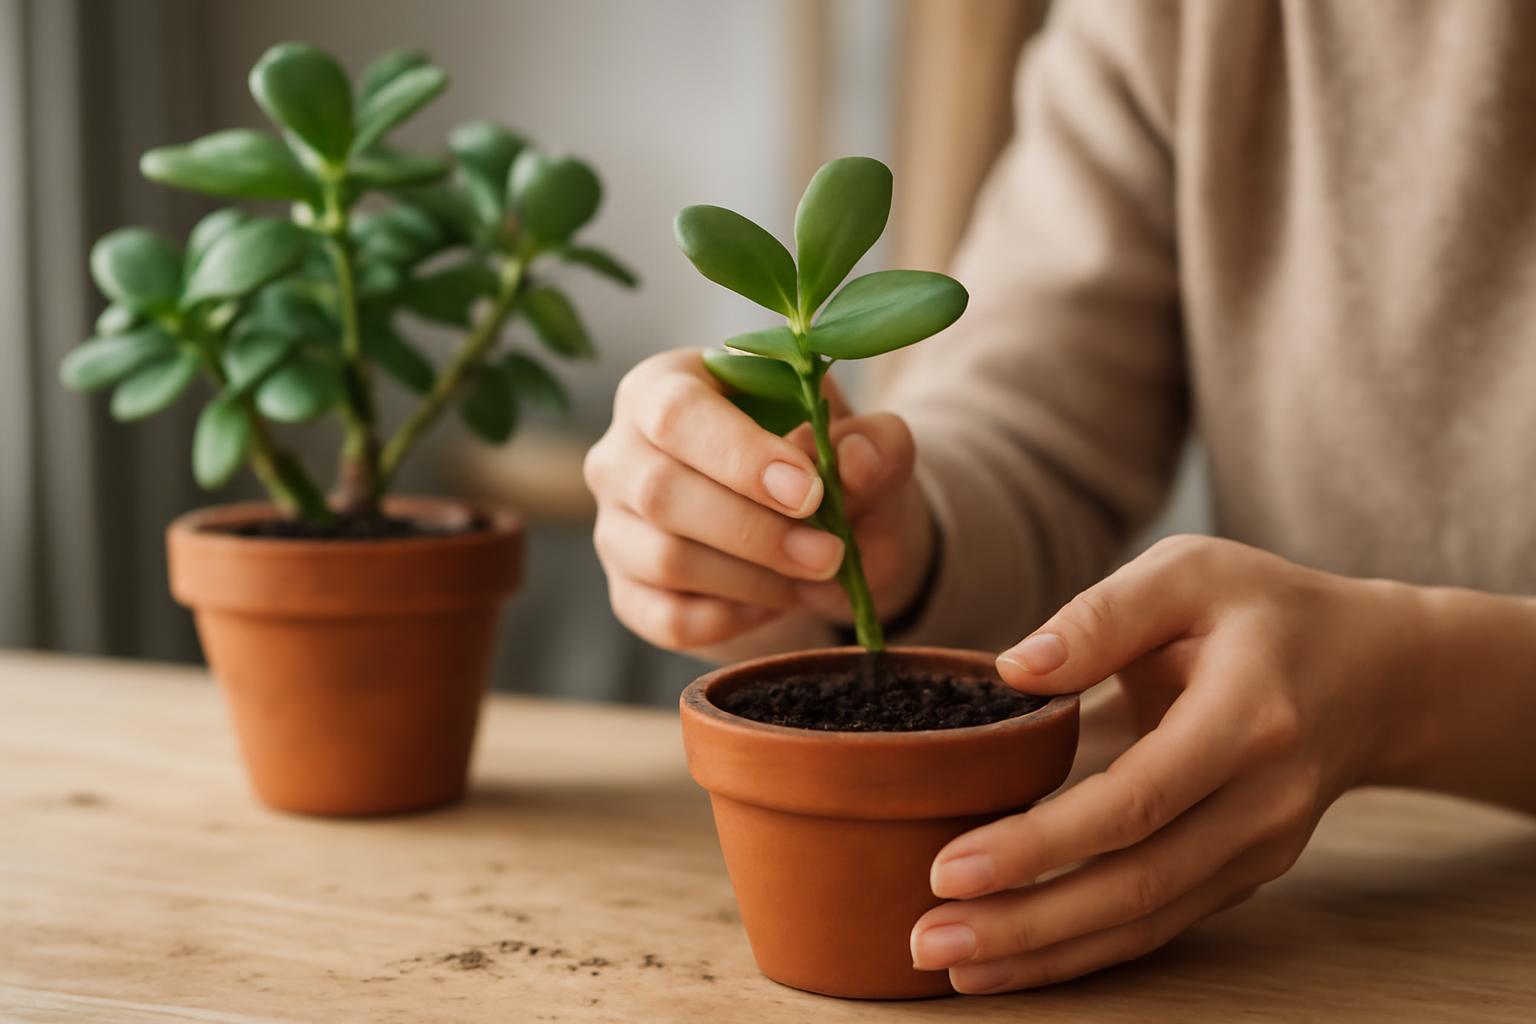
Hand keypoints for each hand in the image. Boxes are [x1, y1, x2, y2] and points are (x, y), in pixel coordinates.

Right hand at [583, 348, 933, 650]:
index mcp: (664, 386)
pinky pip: (667, 618)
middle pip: (660, 493)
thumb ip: (873, 442)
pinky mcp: (628, 591)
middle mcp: (621, 453)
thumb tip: (855, 464)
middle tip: (830, 554)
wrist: (814, 524)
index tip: (808, 493)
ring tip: (815, 576)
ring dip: (753, 578)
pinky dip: (732, 619)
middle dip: (756, 531)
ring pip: (664, 560)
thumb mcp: (862, 439)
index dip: (739, 457)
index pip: (676, 414)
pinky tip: (776, 599)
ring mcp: (614, 527)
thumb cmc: (821, 460)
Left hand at [910, 536, 1418, 991]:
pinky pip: (1159, 923)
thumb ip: (1101, 616)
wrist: (1374, 674)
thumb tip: (1013, 668)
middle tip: (928, 939)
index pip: (1136, 800)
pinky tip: (1013, 962)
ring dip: (1046, 953)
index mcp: (1248, 716)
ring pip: (1147, 921)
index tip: (951, 866)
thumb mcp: (1188, 572)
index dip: (1042, 844)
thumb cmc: (1262, 610)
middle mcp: (1262, 799)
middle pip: (1137, 883)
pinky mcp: (1242, 873)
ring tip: (951, 964)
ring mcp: (1259, 847)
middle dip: (1027, 923)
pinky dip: (1084, 949)